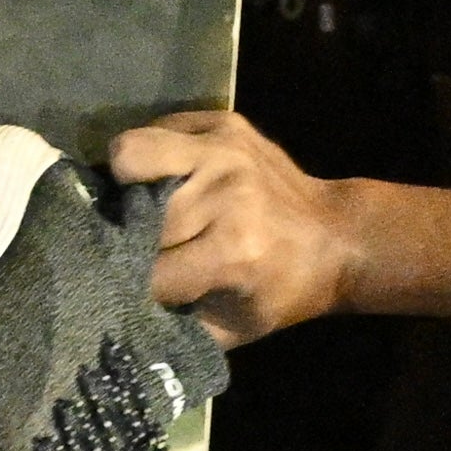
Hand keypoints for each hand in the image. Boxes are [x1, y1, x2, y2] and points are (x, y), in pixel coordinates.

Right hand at [112, 108, 363, 343]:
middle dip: (124, 237)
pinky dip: (151, 159)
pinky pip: (156, 131)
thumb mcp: (231, 328)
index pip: (145, 270)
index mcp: (231, 251)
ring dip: (126, 184)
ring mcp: (224, 150)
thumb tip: (115, 313)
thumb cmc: (281, 290)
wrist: (335, 237)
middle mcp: (226, 193)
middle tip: (128, 247)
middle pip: (132, 212)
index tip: (124, 289)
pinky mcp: (223, 122)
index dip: (129, 285)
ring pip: (131, 153)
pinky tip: (167, 179)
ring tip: (137, 204)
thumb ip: (173, 326)